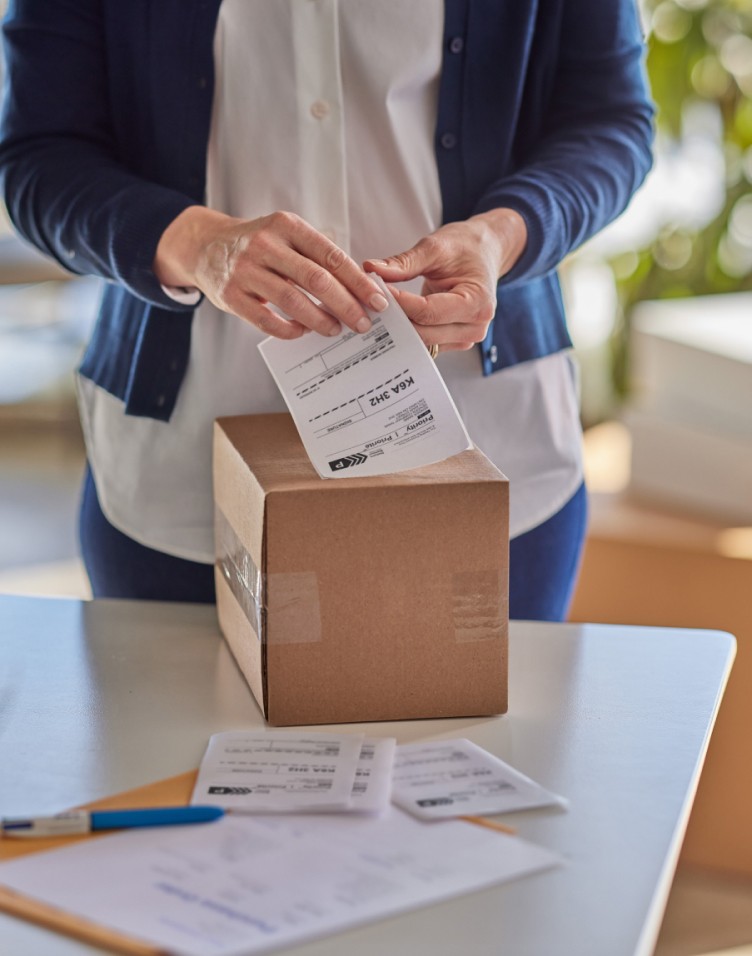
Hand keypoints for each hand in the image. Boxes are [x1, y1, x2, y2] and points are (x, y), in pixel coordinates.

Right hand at [154, 207, 388, 338]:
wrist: (204, 246)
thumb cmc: (257, 245)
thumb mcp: (285, 235)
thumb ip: (315, 256)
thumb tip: (358, 289)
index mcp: (286, 226)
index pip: (331, 256)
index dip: (358, 281)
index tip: (378, 301)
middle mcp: (265, 245)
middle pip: (316, 280)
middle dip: (346, 305)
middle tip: (364, 323)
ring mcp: (245, 270)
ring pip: (293, 301)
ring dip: (320, 320)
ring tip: (336, 330)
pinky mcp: (231, 295)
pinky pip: (267, 320)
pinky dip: (290, 330)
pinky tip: (303, 332)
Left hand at [363, 208, 526, 352]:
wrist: (484, 252)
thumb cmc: (465, 247)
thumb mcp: (435, 247)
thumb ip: (404, 262)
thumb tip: (372, 269)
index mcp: (478, 301)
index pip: (429, 311)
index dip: (400, 304)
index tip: (377, 291)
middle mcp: (475, 325)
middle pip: (424, 331)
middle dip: (396, 318)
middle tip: (370, 302)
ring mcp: (466, 337)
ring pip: (423, 341)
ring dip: (400, 329)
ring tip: (380, 311)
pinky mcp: (455, 341)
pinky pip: (426, 343)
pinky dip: (408, 333)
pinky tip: (393, 320)